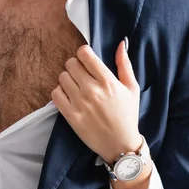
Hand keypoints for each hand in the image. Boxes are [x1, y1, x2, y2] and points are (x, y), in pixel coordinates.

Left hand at [51, 41, 141, 163]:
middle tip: (82, 75)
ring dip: (68, 79)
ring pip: (62, 77)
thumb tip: (120, 44)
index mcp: (108, 81)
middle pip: (71, 64)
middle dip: (75, 66)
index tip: (87, 60)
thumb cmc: (127, 115)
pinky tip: (69, 96)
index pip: (85, 54)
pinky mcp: (71, 116)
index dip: (84, 53)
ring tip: (76, 87)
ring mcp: (80, 103)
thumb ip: (125, 65)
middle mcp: (92, 90)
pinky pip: (55, 94)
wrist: (120, 145)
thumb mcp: (132, 88)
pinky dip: (60, 92)